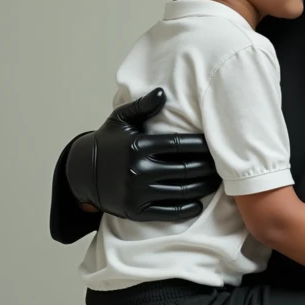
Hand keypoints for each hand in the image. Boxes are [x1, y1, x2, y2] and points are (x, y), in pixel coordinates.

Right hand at [65, 87, 219, 221]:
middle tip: (223, 165)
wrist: (81, 173)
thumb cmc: (108, 143)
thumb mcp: (121, 120)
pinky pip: (169, 212)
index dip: (202, 145)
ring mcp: (137, 192)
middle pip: (186, 169)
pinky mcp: (136, 211)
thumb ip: (142, 106)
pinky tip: (198, 202)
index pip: (180, 144)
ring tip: (216, 181)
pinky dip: (187, 208)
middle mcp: (138, 170)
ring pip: (182, 191)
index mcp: (138, 146)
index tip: (216, 144)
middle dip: (208, 167)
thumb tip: (162, 92)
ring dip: (203, 187)